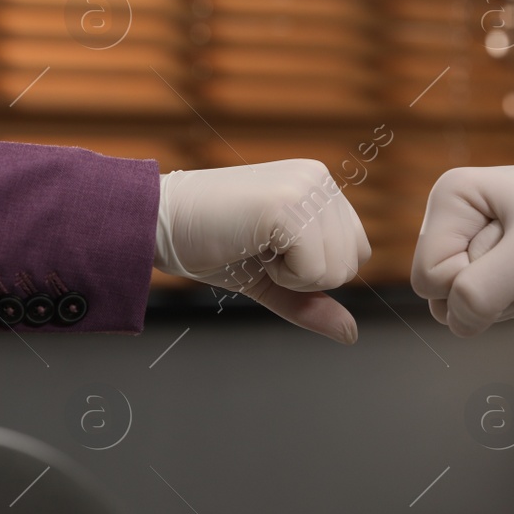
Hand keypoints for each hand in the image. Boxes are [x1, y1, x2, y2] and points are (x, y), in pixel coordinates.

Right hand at [155, 160, 370, 343]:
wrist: (157, 223)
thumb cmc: (208, 245)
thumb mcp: (269, 278)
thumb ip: (311, 302)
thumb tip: (350, 333)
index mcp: (318, 186)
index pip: (356, 251)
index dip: (313, 270)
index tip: (269, 251)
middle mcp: (318, 179)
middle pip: (352, 263)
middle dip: (305, 276)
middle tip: (258, 249)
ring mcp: (305, 187)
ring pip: (338, 269)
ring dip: (292, 276)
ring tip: (254, 246)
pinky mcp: (289, 205)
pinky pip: (315, 270)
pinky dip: (282, 276)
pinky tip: (251, 247)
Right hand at [411, 148, 513, 336]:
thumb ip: (478, 293)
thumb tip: (455, 321)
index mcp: (452, 194)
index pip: (428, 277)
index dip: (473, 285)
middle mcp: (458, 208)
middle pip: (442, 289)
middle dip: (490, 292)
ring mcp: (480, 230)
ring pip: (464, 298)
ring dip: (506, 298)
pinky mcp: (502, 250)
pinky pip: (488, 296)